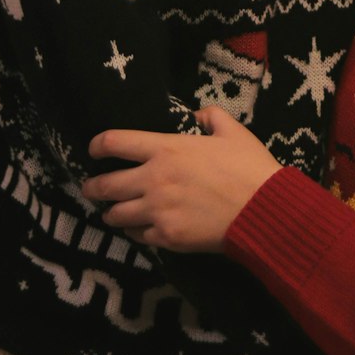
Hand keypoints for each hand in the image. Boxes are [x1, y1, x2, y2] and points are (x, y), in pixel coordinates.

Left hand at [83, 106, 279, 252]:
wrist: (262, 209)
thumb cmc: (248, 166)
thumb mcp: (232, 130)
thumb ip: (210, 117)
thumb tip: (196, 117)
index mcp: (166, 149)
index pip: (115, 142)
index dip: (97, 145)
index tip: (93, 149)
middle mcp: (153, 179)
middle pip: (105, 185)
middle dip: (92, 187)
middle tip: (91, 188)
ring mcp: (157, 211)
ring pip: (115, 215)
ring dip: (111, 212)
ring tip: (113, 212)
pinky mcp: (166, 237)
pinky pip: (137, 236)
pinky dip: (136, 231)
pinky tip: (141, 228)